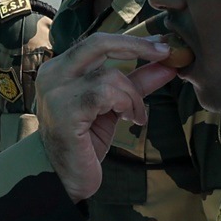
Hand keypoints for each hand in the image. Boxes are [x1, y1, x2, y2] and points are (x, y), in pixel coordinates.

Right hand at [34, 34, 175, 201]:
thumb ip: (135, 84)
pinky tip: (128, 119)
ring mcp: (56, 92)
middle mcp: (53, 74)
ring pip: (109, 75)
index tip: (161, 45)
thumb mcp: (113, 106)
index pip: (98, 43)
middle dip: (137, 46)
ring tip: (135, 115)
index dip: (132, 41)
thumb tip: (167, 65)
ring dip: (132, 96)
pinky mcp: (65, 111)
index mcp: (61, 68)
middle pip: (98, 43)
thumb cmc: (84, 142)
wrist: (62, 179)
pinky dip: (125, 104)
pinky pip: (105, 94)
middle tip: (165, 53)